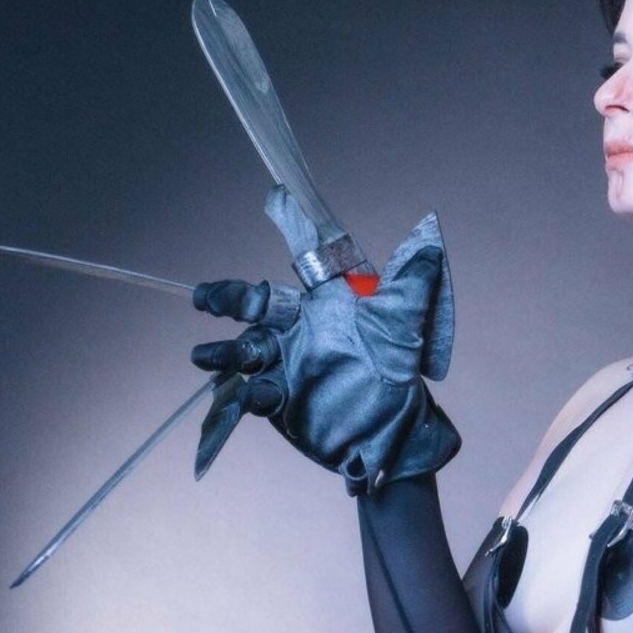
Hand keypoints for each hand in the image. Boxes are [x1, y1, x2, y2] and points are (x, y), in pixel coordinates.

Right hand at [190, 186, 458, 492]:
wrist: (390, 434)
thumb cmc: (397, 375)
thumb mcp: (405, 330)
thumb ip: (411, 290)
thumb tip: (431, 248)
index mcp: (326, 304)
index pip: (307, 259)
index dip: (294, 230)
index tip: (276, 199)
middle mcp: (298, 329)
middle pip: (255, 305)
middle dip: (229, 299)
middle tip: (206, 299)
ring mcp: (285, 364)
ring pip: (246, 350)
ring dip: (224, 352)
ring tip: (201, 356)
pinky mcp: (278, 400)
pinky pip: (254, 393)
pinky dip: (246, 394)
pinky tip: (249, 395)